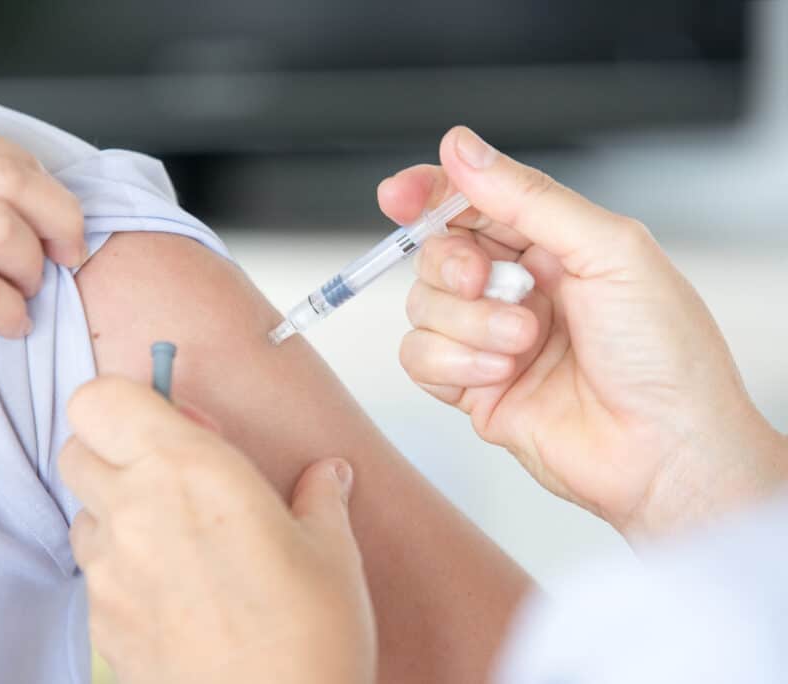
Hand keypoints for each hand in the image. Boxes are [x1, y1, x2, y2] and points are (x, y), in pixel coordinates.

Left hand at [60, 377, 375, 683]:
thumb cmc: (307, 640)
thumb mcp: (330, 552)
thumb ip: (318, 498)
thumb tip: (326, 476)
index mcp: (186, 470)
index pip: (101, 398)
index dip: (130, 399)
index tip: (176, 420)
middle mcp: (134, 511)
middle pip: (79, 447)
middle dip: (117, 447)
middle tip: (176, 472)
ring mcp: (109, 571)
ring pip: (83, 510)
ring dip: (116, 507)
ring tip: (177, 536)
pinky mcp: (101, 621)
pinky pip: (92, 571)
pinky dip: (120, 564)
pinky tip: (173, 588)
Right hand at [380, 126, 786, 538]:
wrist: (665, 451)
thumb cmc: (664, 355)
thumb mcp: (607, 250)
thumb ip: (527, 197)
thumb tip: (462, 149)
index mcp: (553, 245)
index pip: (473, 203)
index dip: (429, 193)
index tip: (398, 195)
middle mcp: (517, 289)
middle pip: (437, 252)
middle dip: (455, 266)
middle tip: (489, 280)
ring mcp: (491, 339)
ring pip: (422, 305)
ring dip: (469, 322)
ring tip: (524, 342)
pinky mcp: (472, 388)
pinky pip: (419, 357)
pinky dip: (453, 362)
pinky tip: (501, 372)